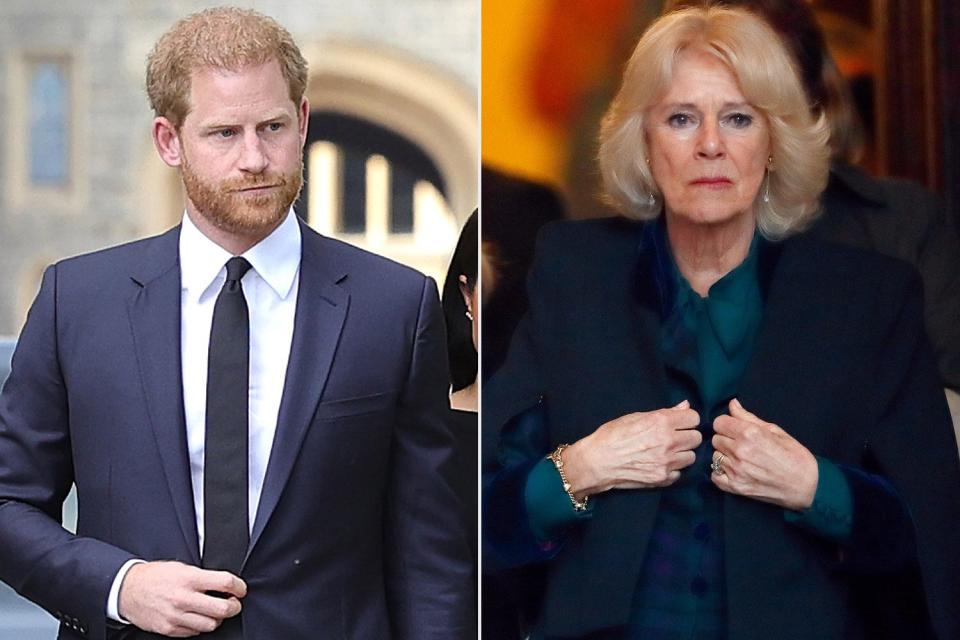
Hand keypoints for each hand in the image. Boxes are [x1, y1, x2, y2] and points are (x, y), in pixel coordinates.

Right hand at [118, 561, 245, 636]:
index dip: (239, 587)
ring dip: (218, 618)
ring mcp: (176, 616)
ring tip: (215, 611)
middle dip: (234, 606)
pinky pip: (194, 632)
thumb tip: (224, 584)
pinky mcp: (169, 629)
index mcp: (189, 578)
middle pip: (223, 608)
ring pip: (211, 624)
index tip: (241, 589)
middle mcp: (184, 598)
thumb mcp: (181, 567)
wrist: (128, 589)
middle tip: (234, 603)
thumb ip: (203, 576)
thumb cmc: (155, 576)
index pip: (225, 583)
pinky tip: (198, 617)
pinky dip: (200, 626)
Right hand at [562, 400, 701, 496]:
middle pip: (696, 438)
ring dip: (681, 454)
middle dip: (686, 436)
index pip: (694, 418)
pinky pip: (680, 472)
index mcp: (661, 422)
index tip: (679, 423)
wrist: (597, 462)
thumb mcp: (635, 416)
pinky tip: (659, 464)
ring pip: (691, 457)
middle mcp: (668, 442)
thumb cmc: (611, 435)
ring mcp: (667, 462)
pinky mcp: (663, 479)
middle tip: (673, 438)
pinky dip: (673, 469)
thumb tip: (685, 406)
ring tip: (666, 452)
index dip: (687, 420)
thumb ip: (664, 412)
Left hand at [711, 398, 817, 509]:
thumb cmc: (795, 456)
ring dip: (725, 456)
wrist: (807, 487)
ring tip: (741, 459)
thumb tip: (732, 404)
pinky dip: (721, 473)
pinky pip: (714, 475)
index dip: (727, 424)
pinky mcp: (735, 488)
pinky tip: (734, 471)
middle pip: (716, 439)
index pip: (719, 423)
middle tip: (741, 444)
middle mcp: (739, 452)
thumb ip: (749, 417)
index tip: (735, 429)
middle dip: (726, 439)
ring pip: (715, 456)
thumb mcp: (775, 431)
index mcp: (749, 434)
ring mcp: (736, 471)